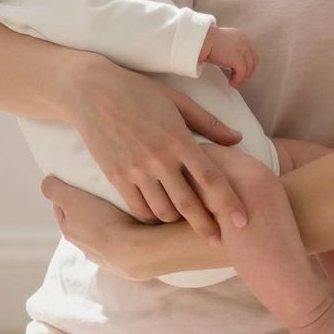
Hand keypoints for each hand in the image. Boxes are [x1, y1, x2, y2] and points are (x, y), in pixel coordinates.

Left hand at [43, 176, 160, 279]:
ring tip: (120, 208)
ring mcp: (105, 255)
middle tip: (99, 193)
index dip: (66, 194)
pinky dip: (124, 233)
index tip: (76, 183)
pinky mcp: (125, 260)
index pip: (61, 209)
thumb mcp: (71, 199)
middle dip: (86, 209)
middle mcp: (83, 247)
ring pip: (101, 234)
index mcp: (69, 231)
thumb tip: (46, 183)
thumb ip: (54, 190)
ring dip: (106, 222)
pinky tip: (133, 225)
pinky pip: (121, 242)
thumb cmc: (102, 222)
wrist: (135, 251)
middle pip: (81, 222)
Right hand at [65, 58, 249, 240]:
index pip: (211, 179)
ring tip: (186, 220)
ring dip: (177, 220)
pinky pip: (138, 208)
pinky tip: (160, 212)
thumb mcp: (178, 102)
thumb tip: (239, 139)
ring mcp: (135, 170)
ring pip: (162, 211)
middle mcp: (158, 158)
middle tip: (219, 241)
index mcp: (179, 139)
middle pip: (189, 204)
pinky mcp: (115, 176)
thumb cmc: (139, 92)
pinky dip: (152, 215)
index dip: (229, 203)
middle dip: (207, 226)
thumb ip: (209, 123)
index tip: (242, 221)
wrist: (91, 91)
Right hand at [199, 25, 256, 87]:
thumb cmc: (205, 41)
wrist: (200, 39)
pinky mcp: (237, 58)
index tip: (242, 73)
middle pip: (253, 61)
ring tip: (234, 82)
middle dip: (247, 72)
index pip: (251, 53)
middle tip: (239, 80)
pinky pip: (241, 73)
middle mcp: (244, 42)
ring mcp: (241, 50)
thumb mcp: (222, 42)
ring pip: (248, 68)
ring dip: (242, 78)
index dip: (248, 65)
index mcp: (241, 37)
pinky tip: (231, 82)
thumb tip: (229, 60)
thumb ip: (229, 49)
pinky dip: (237, 80)